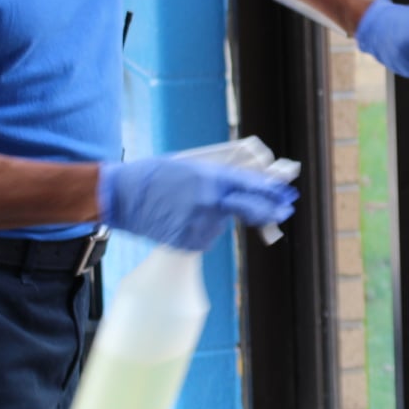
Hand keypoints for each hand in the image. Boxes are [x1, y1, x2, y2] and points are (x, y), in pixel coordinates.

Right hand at [97, 155, 296, 250]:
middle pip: (248, 208)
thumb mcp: (191, 166)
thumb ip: (218, 177)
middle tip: (284, 209)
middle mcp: (209, 202)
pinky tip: (181, 220)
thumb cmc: (154, 176)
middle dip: (268, 210)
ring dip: (216, 218)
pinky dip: (200, 230)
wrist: (123, 196)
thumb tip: (243, 186)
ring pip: (221, 224)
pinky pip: (204, 236)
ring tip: (188, 207)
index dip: (271, 191)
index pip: (250, 186)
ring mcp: (199, 224)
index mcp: (210, 179)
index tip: (286, 194)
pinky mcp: (189, 241)